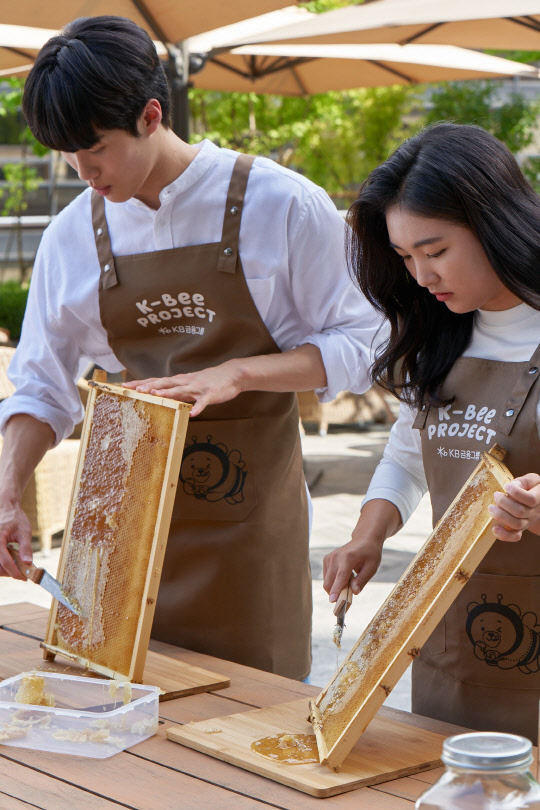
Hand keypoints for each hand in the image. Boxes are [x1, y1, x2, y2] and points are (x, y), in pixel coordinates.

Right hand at [0, 498, 32, 579]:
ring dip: (5, 570)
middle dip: (9, 573)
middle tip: (22, 575)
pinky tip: (11, 562)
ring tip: (18, 568)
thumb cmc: (15, 518)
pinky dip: (2, 564)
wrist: (5, 508)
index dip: (14, 572)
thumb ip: (25, 547)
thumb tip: (28, 562)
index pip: (4, 561)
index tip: (24, 578)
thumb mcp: (24, 531)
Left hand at [124, 360, 241, 416]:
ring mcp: (198, 388)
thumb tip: (160, 394)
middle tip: (134, 389)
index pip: (157, 381)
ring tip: (155, 394)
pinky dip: (198, 407)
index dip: (142, 383)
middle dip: (149, 386)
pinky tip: (193, 414)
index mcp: (180, 381)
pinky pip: (203, 402)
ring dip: (168, 392)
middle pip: (164, 383)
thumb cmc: (209, 381)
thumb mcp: (190, 385)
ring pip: (180, 390)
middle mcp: (186, 382)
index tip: (126, 385)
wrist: (232, 374)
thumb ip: (176, 390)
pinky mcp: (210, 394)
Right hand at [323, 535, 382, 602]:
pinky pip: (326, 577)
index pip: (340, 577)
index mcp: (348, 557)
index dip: (336, 589)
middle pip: (329, 581)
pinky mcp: (326, 559)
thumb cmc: (370, 553)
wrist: (364, 539)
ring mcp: (329, 557)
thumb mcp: (372, 567)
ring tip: (349, 582)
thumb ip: (362, 580)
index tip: (332, 601)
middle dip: (335, 593)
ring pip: (327, 581)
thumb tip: (354, 592)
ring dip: (335, 587)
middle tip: (347, 597)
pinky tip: (344, 577)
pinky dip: (333, 582)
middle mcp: (335, 557)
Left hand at [488, 473, 539, 541]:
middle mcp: (534, 512)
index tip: (506, 486)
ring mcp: (527, 522)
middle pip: (520, 512)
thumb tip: (513, 485)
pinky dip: (504, 535)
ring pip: (516, 524)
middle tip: (496, 495)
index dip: (516, 493)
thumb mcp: (533, 481)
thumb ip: (524, 481)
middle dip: (504, 503)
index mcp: (539, 498)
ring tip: (491, 508)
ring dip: (501, 516)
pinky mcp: (520, 529)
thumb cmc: (533, 489)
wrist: (539, 506)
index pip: (530, 499)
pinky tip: (494, 529)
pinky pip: (514, 536)